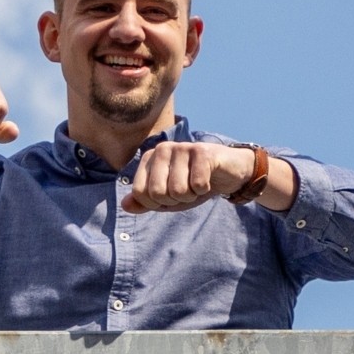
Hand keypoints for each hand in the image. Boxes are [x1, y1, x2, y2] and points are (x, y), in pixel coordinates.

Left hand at [121, 141, 263, 212]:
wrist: (229, 172)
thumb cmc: (194, 184)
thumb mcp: (167, 197)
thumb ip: (145, 202)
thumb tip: (125, 205)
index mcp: (149, 158)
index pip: (139, 193)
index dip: (156, 204)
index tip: (170, 196)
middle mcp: (162, 149)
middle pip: (157, 193)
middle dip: (175, 201)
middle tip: (187, 190)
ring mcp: (181, 147)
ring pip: (178, 191)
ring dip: (192, 196)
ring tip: (197, 184)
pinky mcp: (202, 151)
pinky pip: (197, 185)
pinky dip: (205, 190)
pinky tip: (209, 179)